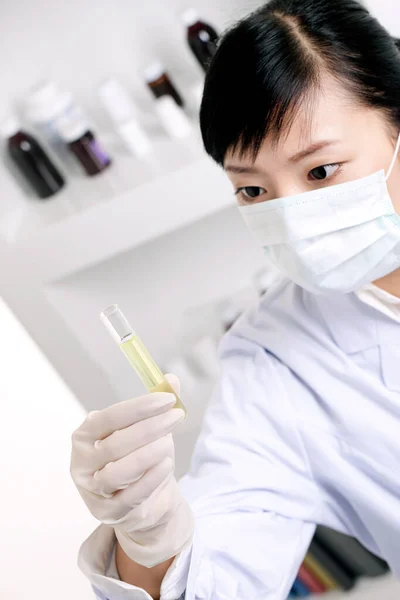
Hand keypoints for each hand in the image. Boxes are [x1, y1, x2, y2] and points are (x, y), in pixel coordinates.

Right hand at [70, 374, 193, 566]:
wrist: (146, 501)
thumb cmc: (142, 458)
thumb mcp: (150, 429)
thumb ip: (158, 405)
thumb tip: (172, 379)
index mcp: (85, 436)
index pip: (108, 418)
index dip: (138, 407)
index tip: (167, 399)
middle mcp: (82, 463)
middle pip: (115, 444)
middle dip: (149, 428)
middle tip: (176, 416)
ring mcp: (92, 491)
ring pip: (117, 472)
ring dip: (148, 455)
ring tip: (169, 443)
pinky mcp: (108, 513)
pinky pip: (129, 496)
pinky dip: (151, 479)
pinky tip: (166, 464)